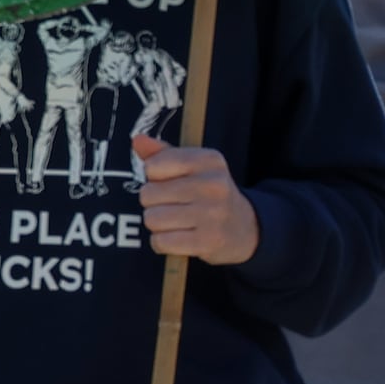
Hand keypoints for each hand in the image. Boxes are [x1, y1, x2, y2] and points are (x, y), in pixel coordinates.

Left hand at [132, 135, 257, 263]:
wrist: (246, 227)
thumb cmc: (210, 194)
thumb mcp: (193, 167)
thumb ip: (163, 154)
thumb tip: (138, 140)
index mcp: (209, 161)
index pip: (153, 166)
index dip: (154, 177)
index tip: (171, 183)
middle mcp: (214, 185)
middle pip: (148, 194)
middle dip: (153, 203)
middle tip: (174, 206)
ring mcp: (212, 214)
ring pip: (152, 219)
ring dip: (158, 225)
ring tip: (177, 222)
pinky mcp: (208, 241)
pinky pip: (161, 242)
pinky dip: (163, 243)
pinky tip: (179, 237)